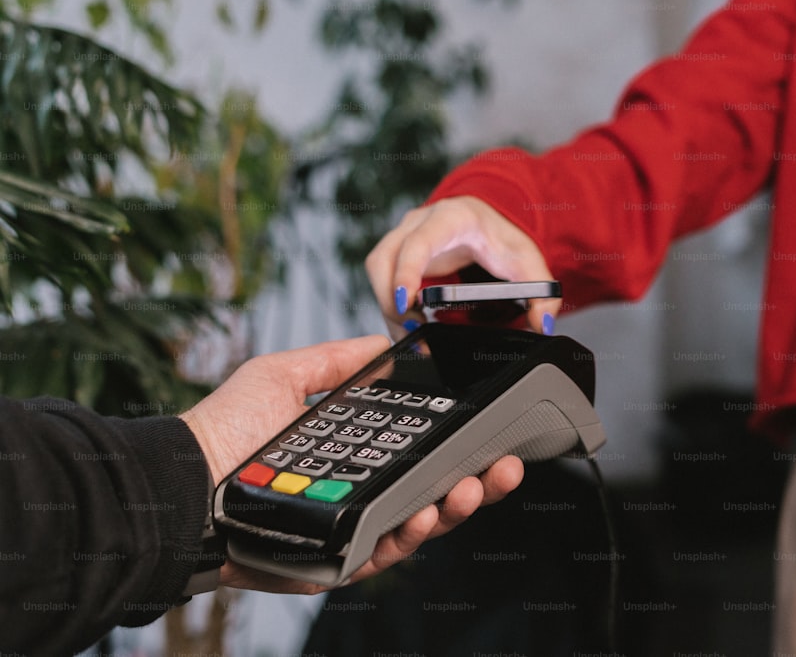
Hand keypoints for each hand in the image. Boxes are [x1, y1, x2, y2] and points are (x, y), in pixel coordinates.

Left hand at [180, 335, 524, 593]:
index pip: (424, 451)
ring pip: (420, 525)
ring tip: (474, 486)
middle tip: (505, 465)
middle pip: (436, 491)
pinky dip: (409, 534)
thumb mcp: (284, 376)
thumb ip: (336, 361)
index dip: (463, 443)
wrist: (182, 479)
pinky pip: (383, 552)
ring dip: (454, 508)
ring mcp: (353, 527)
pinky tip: (423, 512)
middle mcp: (364, 492)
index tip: (493, 428)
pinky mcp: (336, 559)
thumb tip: (385, 343)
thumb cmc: (225, 428)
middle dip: (479, 480)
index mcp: (360, 453)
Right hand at [365, 196, 561, 337]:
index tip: (406, 304)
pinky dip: (392, 307)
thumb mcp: (527, 261)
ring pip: (378, 271)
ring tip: (413, 336)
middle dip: (391, 300)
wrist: (487, 222)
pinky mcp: (397, 255)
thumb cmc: (501, 236)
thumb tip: (541, 323)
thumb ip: (542, 292)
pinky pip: (382, 280)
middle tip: (414, 334)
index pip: (418, 242)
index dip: (406, 273)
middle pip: (386, 259)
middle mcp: (419, 223)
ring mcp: (403, 237)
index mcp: (450, 218)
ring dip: (389, 307)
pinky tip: (411, 327)